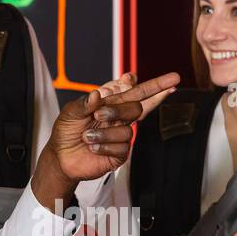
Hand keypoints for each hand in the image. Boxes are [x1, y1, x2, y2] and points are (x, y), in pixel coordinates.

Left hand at [33, 72, 179, 203]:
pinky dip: (104, 146)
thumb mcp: (70, 112)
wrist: (61, 157)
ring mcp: (121, 137)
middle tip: (98, 116)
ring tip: (87, 138)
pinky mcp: (120, 155)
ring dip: (104, 134)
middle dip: (118, 111)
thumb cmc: (66, 132)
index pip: (138, 93)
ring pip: (127, 131)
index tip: (175, 78)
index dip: (157, 86)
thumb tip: (98, 94)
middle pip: (136, 108)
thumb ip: (84, 103)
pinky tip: (93, 147)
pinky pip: (121, 148)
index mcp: (112, 105)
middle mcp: (120, 119)